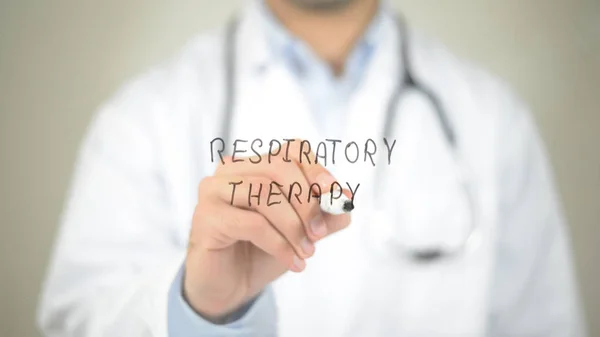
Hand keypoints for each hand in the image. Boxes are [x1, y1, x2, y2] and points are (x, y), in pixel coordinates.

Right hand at [183, 141, 351, 319]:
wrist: (228, 287)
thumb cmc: (260, 252)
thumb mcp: (301, 232)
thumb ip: (323, 215)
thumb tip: (344, 201)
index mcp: (254, 166)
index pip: (291, 150)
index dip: (317, 171)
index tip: (336, 198)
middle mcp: (230, 171)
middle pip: (278, 168)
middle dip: (307, 201)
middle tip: (320, 233)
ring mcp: (214, 190)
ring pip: (264, 193)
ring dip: (293, 226)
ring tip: (306, 252)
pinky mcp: (206, 216)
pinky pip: (252, 223)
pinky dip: (279, 244)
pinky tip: (293, 262)